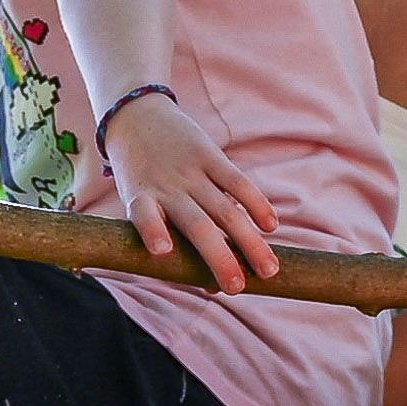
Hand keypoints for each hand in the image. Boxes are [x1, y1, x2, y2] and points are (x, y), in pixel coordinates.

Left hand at [100, 92, 284, 294]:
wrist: (136, 116)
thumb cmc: (140, 178)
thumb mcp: (139, 202)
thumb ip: (169, 236)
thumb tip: (209, 285)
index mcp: (141, 200)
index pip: (144, 217)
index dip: (152, 231)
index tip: (162, 251)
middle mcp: (167, 187)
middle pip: (197, 226)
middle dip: (220, 258)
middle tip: (238, 289)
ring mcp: (190, 171)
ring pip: (225, 210)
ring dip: (248, 241)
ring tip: (269, 269)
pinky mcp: (209, 155)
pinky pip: (237, 182)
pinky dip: (255, 203)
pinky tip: (270, 225)